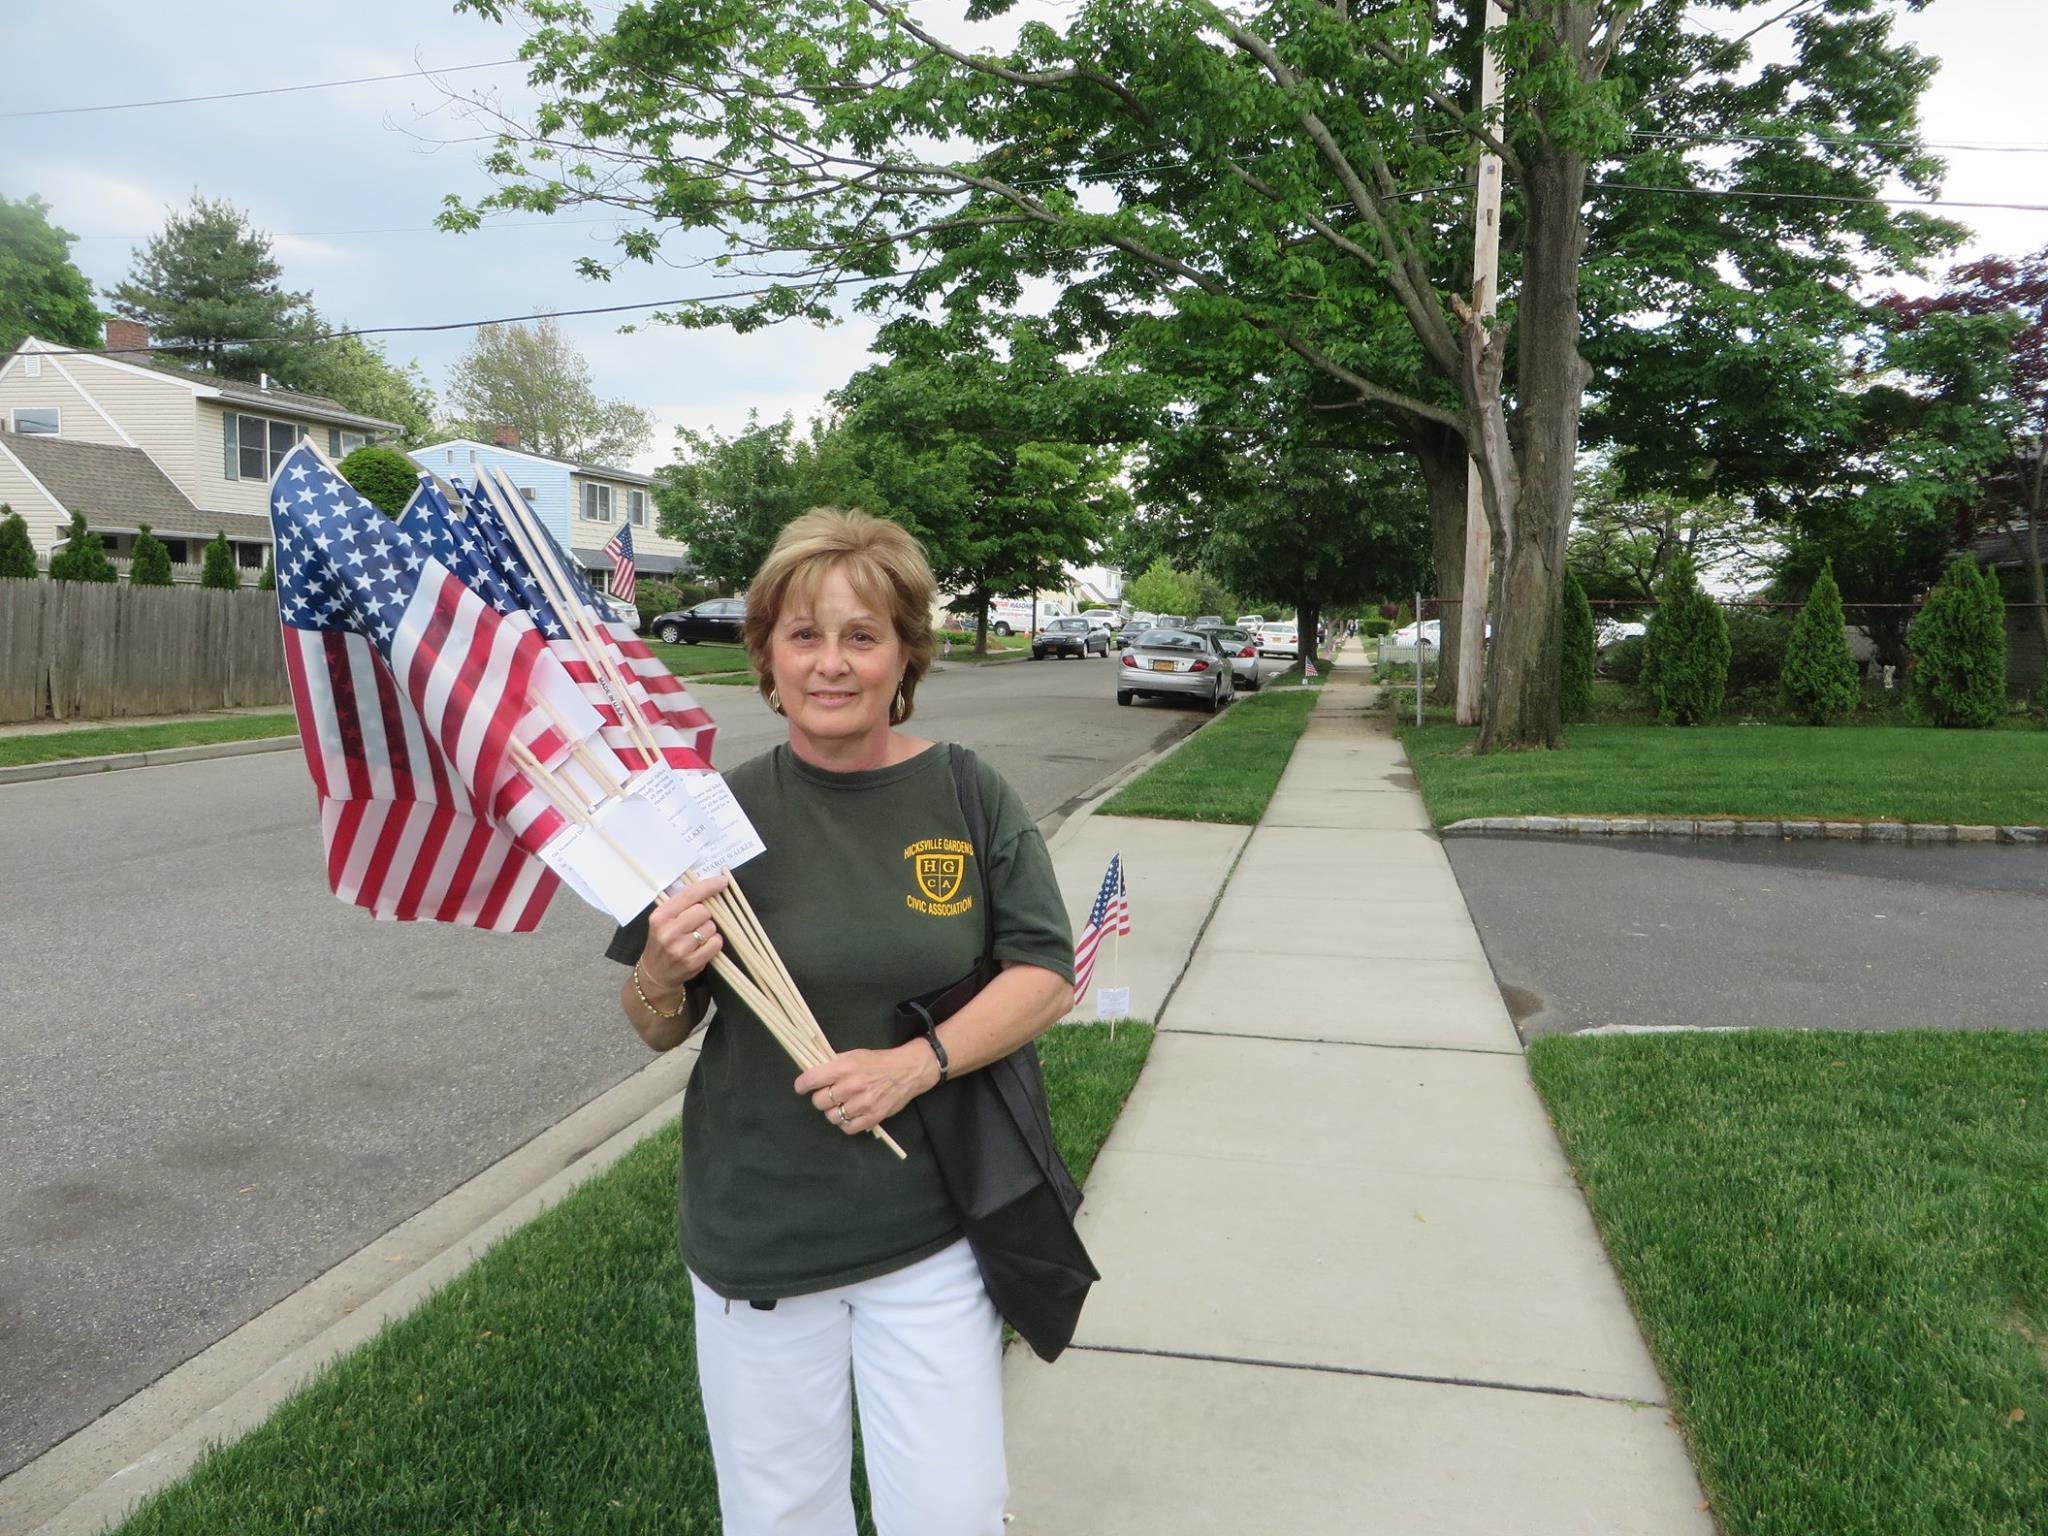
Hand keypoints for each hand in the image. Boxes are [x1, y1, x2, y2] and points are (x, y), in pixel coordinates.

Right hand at [638, 873, 729, 992]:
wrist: (655, 973)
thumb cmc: (662, 941)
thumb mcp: (662, 920)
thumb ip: (681, 905)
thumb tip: (710, 887)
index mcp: (660, 917)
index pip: (689, 895)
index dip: (708, 886)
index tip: (722, 881)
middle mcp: (668, 932)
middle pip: (703, 911)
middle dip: (705, 914)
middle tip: (696, 922)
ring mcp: (680, 949)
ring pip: (711, 927)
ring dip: (709, 929)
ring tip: (697, 937)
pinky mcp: (692, 962)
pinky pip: (716, 943)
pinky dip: (714, 942)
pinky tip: (703, 945)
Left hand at [795, 1045, 940, 1136]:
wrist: (908, 1071)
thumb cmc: (878, 1061)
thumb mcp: (854, 1055)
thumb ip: (834, 1065)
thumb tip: (813, 1075)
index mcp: (845, 1067)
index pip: (812, 1079)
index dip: (802, 1085)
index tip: (801, 1087)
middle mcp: (852, 1086)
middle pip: (819, 1101)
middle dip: (820, 1098)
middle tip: (827, 1094)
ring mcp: (863, 1104)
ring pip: (832, 1116)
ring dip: (833, 1111)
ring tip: (840, 1104)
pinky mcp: (872, 1118)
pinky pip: (847, 1128)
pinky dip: (844, 1123)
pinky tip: (849, 1114)